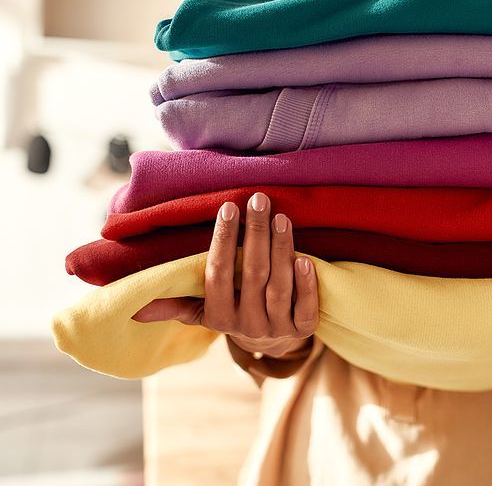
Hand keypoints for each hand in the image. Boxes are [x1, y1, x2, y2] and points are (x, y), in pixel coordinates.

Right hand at [133, 192, 318, 358]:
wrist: (273, 342)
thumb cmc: (233, 312)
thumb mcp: (203, 312)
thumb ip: (175, 305)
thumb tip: (133, 309)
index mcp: (219, 317)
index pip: (217, 274)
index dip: (223, 241)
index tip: (228, 208)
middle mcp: (248, 325)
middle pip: (252, 276)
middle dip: (256, 235)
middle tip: (259, 200)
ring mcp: (278, 329)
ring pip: (279, 288)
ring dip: (281, 250)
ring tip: (281, 217)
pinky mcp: (304, 330)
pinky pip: (307, 308)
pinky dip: (306, 284)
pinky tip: (305, 258)